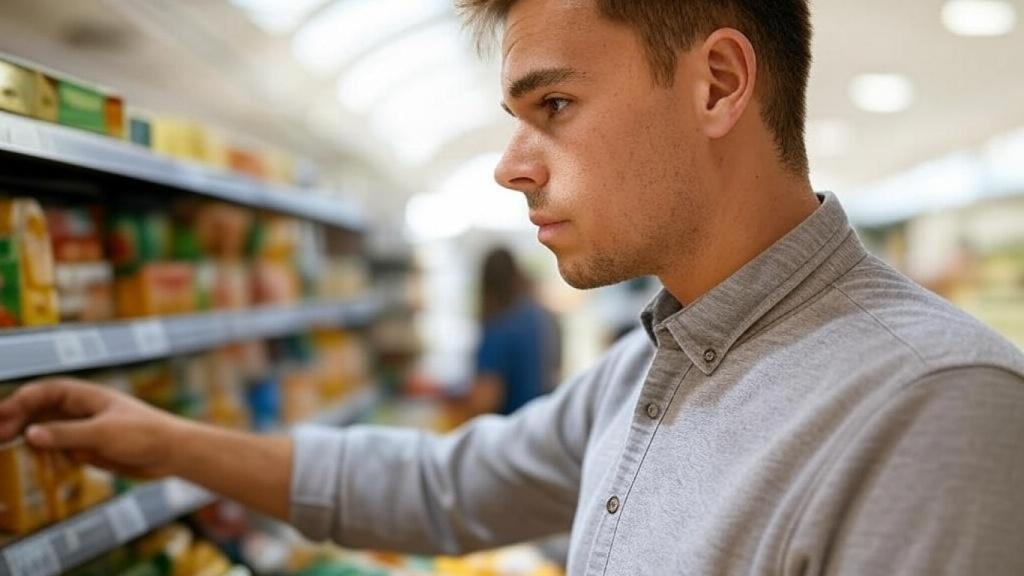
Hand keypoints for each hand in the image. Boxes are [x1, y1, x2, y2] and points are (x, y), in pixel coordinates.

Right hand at [0, 378, 186, 478]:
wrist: (172, 452)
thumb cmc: (145, 433)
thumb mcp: (103, 433)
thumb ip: (67, 434)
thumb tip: (29, 434)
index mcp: (86, 396)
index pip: (44, 392)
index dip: (19, 403)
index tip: (1, 419)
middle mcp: (82, 410)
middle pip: (40, 411)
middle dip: (17, 421)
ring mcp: (84, 429)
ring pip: (47, 431)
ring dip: (29, 439)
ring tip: (8, 450)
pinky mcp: (89, 448)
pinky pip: (60, 450)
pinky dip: (47, 456)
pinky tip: (39, 465)